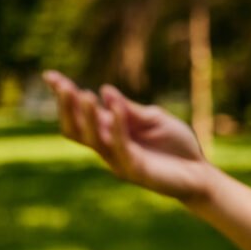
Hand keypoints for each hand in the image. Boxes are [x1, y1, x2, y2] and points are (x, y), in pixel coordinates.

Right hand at [42, 70, 213, 202]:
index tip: (50, 76)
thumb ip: (131, 109)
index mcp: (112, 130)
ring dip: (86, 116)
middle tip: (62, 85)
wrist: (200, 173)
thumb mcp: (155, 119)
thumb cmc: (177, 145)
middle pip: (75, 128)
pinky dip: (117, 126)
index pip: (81, 113)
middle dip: (66, 107)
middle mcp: (109, 145)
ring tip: (83, 93)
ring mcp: (118, 159)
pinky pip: (120, 146)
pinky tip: (117, 109)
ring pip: (91, 139)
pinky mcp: (134, 169)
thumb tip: (105, 91)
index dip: (65, 96)